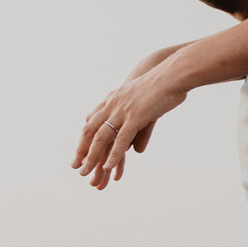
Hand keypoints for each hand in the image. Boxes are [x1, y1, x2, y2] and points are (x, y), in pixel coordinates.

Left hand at [73, 59, 188, 188]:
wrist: (173, 73)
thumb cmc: (164, 87)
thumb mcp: (145, 106)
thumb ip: (138, 130)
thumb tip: (136, 150)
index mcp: (114, 100)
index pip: (93, 121)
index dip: (85, 138)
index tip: (79, 153)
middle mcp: (113, 105)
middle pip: (91, 131)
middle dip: (82, 151)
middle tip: (75, 167)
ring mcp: (122, 111)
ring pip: (101, 137)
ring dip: (91, 157)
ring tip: (84, 173)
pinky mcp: (135, 117)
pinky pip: (121, 139)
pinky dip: (113, 154)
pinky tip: (107, 167)